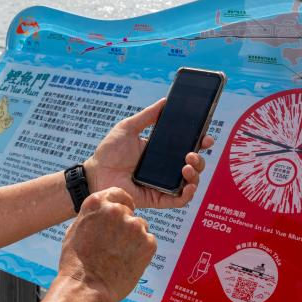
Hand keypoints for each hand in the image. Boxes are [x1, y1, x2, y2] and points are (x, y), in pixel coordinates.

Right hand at [57, 188, 156, 301]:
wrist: (86, 287)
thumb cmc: (76, 263)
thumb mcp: (76, 229)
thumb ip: (93, 216)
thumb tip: (102, 214)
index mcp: (97, 203)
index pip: (118, 194)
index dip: (122, 204)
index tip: (124, 211)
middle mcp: (118, 210)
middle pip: (129, 214)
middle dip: (125, 227)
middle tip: (116, 244)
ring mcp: (134, 225)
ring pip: (140, 228)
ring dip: (134, 239)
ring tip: (120, 256)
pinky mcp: (148, 242)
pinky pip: (149, 242)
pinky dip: (142, 251)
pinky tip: (129, 261)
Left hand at [84, 99, 214, 209]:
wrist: (95, 173)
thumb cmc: (109, 151)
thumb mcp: (128, 128)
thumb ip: (147, 116)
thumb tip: (166, 101)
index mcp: (161, 151)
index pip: (187, 147)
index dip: (200, 143)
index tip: (206, 137)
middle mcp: (165, 168)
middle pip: (193, 165)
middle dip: (199, 159)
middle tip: (191, 153)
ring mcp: (163, 184)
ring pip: (190, 182)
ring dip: (195, 174)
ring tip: (186, 166)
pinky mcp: (158, 199)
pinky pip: (179, 200)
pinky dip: (188, 194)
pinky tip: (188, 185)